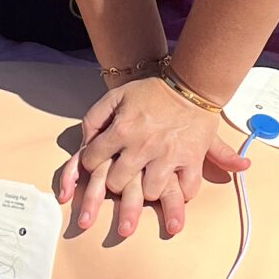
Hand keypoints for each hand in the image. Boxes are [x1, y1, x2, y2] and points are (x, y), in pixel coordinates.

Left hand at [55, 75, 247, 240]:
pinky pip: (187, 189)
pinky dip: (183, 193)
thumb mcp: (116, 96)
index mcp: (122, 129)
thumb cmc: (152, 91)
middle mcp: (143, 146)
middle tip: (123, 176)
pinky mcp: (192, 159)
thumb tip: (85, 143)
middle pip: (117, 183)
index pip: (92, 160)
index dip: (91, 163)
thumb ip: (95, 118)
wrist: (191, 84)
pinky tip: (178, 187)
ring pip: (150, 193)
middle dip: (116, 182)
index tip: (98, 162)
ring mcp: (168, 155)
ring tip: (149, 183)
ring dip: (148, 191)